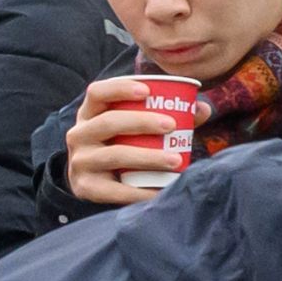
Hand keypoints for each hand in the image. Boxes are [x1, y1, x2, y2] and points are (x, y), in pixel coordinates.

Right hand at [61, 76, 188, 209]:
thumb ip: (169, 115)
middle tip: (171, 125)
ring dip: (148, 157)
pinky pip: (115, 190)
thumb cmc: (124, 146)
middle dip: (142, 122)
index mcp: (90, 113)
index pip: (97, 92)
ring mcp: (80, 161)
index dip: (120, 89)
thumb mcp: (136, 129)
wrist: (99, 185)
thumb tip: (202, 108)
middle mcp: (79, 134)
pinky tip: (162, 191)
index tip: (147, 91)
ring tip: (176, 161)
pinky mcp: (86, 187)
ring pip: (114, 155)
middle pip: (108, 122)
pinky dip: (141, 192)